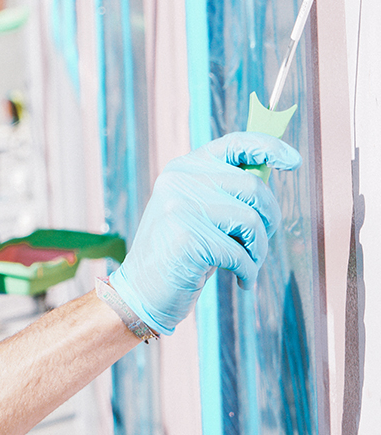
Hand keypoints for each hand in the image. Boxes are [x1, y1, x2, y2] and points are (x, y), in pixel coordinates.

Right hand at [108, 132, 299, 334]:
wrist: (142, 290)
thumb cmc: (181, 252)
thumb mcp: (198, 211)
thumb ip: (225, 190)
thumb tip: (269, 171)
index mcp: (184, 168)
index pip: (233, 143)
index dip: (268, 147)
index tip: (293, 161)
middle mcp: (180, 179)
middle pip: (253, 185)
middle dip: (270, 219)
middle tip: (259, 246)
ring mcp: (180, 205)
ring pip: (252, 220)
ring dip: (259, 251)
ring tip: (247, 267)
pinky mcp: (186, 236)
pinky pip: (240, 254)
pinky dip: (248, 273)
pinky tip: (240, 282)